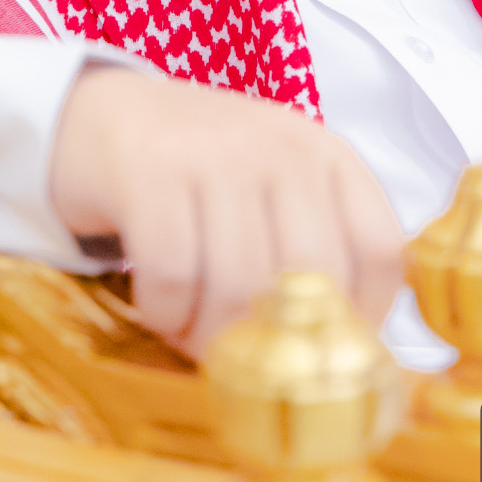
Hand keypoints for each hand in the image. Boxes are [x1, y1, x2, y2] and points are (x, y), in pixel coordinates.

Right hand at [48, 65, 403, 354]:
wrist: (102, 117)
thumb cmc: (200, 175)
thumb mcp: (274, 195)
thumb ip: (316, 255)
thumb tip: (346, 362)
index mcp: (325, 156)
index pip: (380, 251)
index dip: (360, 320)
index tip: (322, 354)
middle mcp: (280, 147)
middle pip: (309, 279)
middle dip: (276, 345)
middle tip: (243, 364)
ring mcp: (214, 153)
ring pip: (239, 286)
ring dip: (212, 338)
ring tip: (192, 334)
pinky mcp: (149, 171)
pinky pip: (172, 275)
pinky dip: (164, 312)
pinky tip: (157, 305)